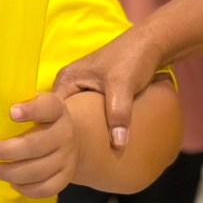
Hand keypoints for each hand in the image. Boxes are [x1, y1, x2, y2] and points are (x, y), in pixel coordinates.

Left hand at [0, 91, 79, 197]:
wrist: (70, 136)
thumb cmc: (36, 117)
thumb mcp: (24, 102)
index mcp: (55, 108)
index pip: (48, 107)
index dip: (31, 110)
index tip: (11, 112)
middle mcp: (65, 132)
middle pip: (39, 144)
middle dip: (10, 151)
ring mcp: (67, 157)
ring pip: (41, 170)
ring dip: (14, 173)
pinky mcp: (65, 176)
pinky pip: (47, 188)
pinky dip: (27, 189)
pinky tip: (12, 182)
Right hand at [52, 28, 164, 149]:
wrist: (152, 44)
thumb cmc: (132, 58)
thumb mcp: (123, 85)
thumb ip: (118, 113)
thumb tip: (117, 144)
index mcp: (67, 80)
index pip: (50, 111)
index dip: (52, 131)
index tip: (58, 151)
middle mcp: (70, 85)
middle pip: (61, 117)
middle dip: (65, 136)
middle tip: (70, 158)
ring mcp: (83, 90)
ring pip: (76, 117)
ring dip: (81, 133)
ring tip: (81, 156)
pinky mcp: (96, 95)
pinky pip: (88, 115)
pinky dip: (93, 127)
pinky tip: (98, 143)